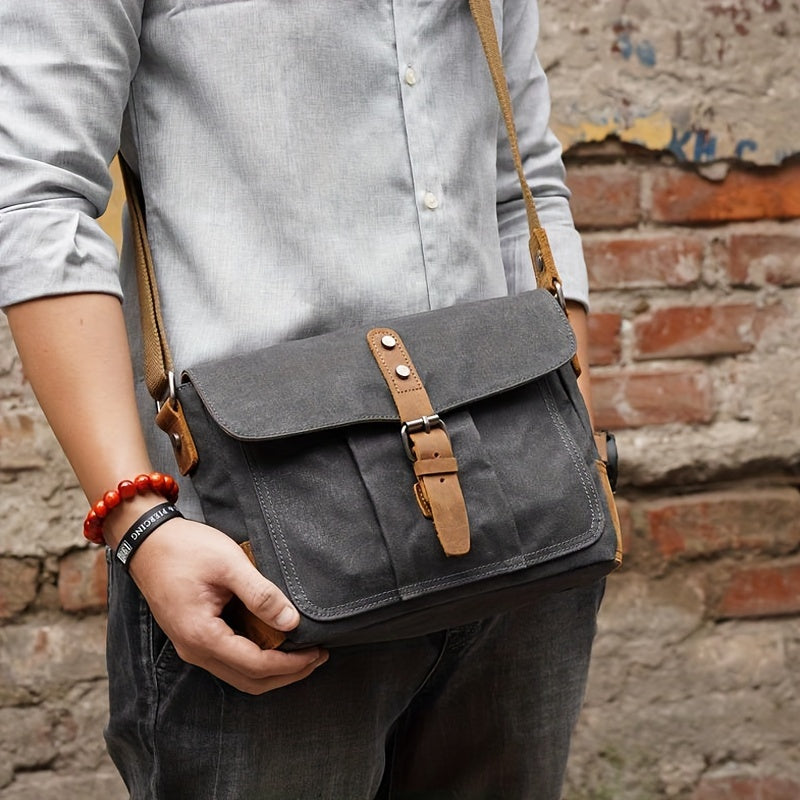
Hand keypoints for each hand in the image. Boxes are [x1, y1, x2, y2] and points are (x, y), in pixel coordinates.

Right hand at [125, 518, 327, 693]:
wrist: (147, 540)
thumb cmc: (186, 548)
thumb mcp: (229, 564)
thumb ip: (261, 594)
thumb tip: (292, 621)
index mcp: (203, 636)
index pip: (257, 666)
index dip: (292, 664)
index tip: (318, 652)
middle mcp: (194, 650)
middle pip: (249, 680)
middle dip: (287, 674)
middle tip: (317, 657)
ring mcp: (191, 646)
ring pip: (239, 674)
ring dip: (272, 670)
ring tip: (302, 653)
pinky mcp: (192, 636)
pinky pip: (229, 660)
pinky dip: (256, 660)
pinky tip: (275, 643)